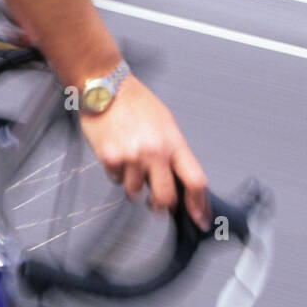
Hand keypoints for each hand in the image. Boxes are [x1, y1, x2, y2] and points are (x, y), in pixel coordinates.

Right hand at [79, 75, 209, 229]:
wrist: (106, 88)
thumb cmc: (136, 102)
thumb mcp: (166, 124)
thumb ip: (173, 153)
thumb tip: (178, 179)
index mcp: (173, 143)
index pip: (195, 181)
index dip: (200, 205)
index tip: (200, 219)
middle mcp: (154, 152)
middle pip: (166, 197)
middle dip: (161, 204)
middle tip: (156, 201)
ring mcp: (131, 157)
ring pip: (135, 191)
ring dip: (134, 183)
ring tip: (130, 163)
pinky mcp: (109, 159)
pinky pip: (115, 179)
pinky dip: (116, 172)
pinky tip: (116, 153)